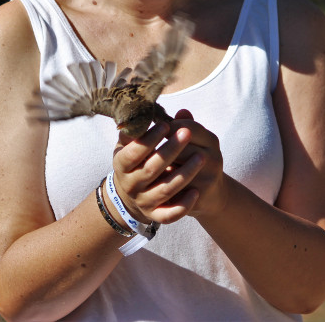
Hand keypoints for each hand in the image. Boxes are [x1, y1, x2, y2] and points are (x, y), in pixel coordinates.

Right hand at [111, 110, 225, 225]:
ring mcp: (142, 201)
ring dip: (184, 174)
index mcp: (121, 164)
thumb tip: (152, 110)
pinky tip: (196, 192)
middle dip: (171, 150)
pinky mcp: (155, 215)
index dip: (149, 139)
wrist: (133, 193)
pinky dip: (183, 205)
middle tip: (187, 133)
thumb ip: (143, 128)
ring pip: (164, 190)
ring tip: (202, 157)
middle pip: (151, 169)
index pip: (133, 152)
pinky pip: (169, 215)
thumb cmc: (136, 160)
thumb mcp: (133, 143)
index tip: (166, 125)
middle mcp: (130, 185)